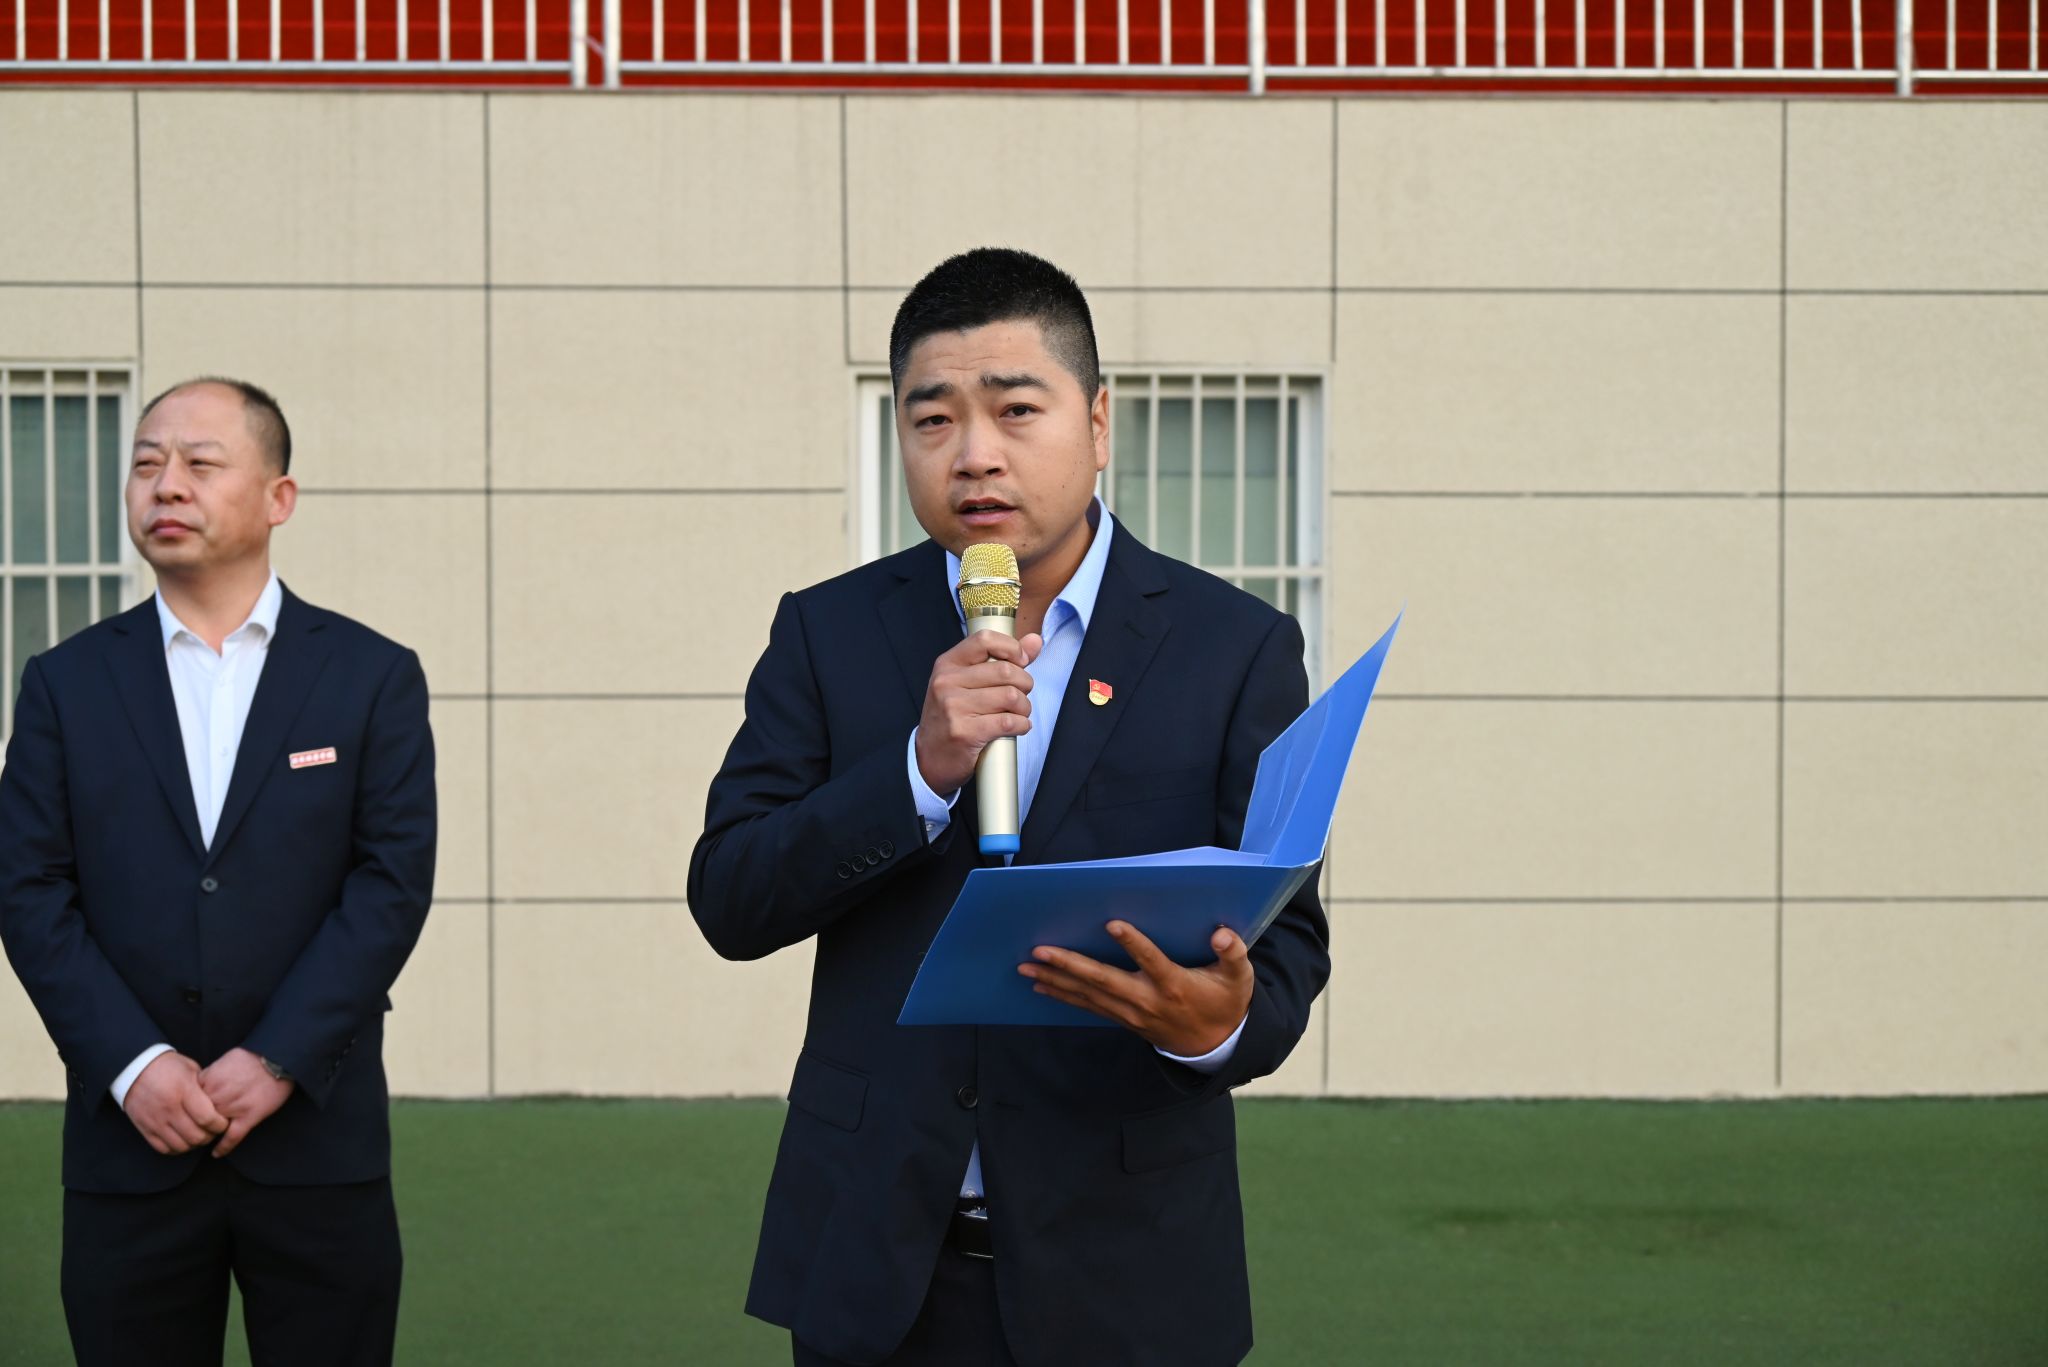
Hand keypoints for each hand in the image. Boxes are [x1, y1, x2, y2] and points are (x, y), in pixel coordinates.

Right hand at [122, 1052, 227, 1155]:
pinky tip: (183, 1140)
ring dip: (194, 1145)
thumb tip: (220, 1104)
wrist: (134, 1068)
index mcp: (184, 1091)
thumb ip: (205, 1087)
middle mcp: (169, 1108)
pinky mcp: (145, 1128)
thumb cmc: (168, 1067)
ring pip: (180, 1146)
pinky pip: (163, 1148)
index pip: (207, 1118)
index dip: (220, 1125)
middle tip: (213, 1131)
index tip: (224, 1122)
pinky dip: (176, 1148)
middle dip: (210, 1136)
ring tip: (199, 1136)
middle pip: (195, 1136)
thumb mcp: (191, 1069)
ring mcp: (155, 1120)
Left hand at [197, 1048, 294, 1157]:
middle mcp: (218, 1095)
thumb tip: (200, 1086)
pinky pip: (232, 1137)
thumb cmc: (253, 1056)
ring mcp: (233, 1107)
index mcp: (209, 1080)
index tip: (187, 1114)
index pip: (188, 1101)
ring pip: (212, 1128)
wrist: (278, 1058)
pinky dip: (223, 1147)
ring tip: (203, 1140)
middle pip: (197, 1117)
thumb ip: (210, 1075)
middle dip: (195, 1124)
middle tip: (193, 1130)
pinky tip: (216, 1154)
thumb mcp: (224, 1060)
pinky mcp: (249, 1116)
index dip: (187, 1109)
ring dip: (207, 1135)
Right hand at [914, 629, 1043, 797]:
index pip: (984, 639)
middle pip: (1005, 670)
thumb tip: (1035, 640)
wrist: (930, 758)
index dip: (1012, 648)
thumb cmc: (952, 717)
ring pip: (1011, 696)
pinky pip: (1008, 721)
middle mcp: (947, 682)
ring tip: (1019, 713)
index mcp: (947, 664)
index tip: (1021, 661)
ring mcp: (954, 708)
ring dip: (1024, 707)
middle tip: (1021, 695)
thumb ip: (1002, 659)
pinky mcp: (965, 733)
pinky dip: (1022, 725)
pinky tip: (1018, 727)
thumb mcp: (966, 682)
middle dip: (1025, 684)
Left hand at [1019, 922, 1254, 1056]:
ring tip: (1027, 968)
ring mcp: (1133, 1012)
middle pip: (1105, 981)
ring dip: (1057, 981)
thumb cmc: (1226, 1002)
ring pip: (1090, 995)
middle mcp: (1148, 1000)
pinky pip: (1089, 1006)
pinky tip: (1042, 985)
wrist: (1216, 1045)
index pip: (1152, 961)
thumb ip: (1233, 953)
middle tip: (1040, 952)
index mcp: (1175, 985)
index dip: (1133, 944)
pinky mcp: (1124, 1018)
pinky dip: (1064, 996)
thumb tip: (1222, 933)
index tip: (1112, 924)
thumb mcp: (1239, 978)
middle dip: (1070, 966)